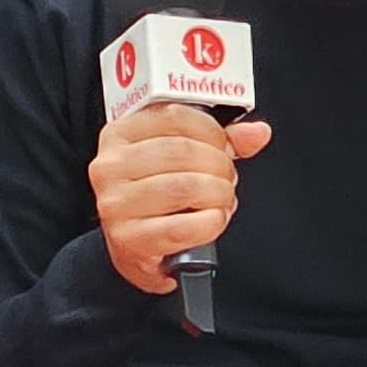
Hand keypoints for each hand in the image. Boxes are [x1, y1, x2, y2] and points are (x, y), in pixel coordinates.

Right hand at [90, 104, 274, 294]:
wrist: (133, 250)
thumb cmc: (156, 199)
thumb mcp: (180, 159)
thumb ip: (218, 141)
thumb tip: (256, 133)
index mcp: (118, 136)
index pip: (172, 116)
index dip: (211, 131)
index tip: (224, 146)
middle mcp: (109, 167)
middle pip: (182, 152)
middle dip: (219, 165)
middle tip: (226, 178)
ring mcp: (116, 204)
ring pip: (186, 187)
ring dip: (219, 195)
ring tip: (221, 200)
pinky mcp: (129, 240)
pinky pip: (185, 227)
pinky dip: (212, 223)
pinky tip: (212, 221)